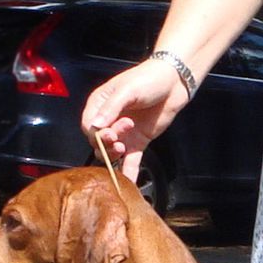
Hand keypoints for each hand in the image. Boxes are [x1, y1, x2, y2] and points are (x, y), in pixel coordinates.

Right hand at [81, 58, 188, 181]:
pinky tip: (127, 183)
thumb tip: (96, 126)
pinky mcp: (138, 142)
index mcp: (100, 104)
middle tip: (118, 140)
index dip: (95, 133)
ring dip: (113, 155)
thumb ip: (111, 108)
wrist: (174, 83)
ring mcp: (124, 133)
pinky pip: (131, 160)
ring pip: (110, 152)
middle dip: (105, 143)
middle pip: (97, 141)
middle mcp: (109, 120)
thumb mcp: (127, 90)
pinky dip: (129, 171)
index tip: (109, 133)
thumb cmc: (148, 79)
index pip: (88, 126)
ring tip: (123, 148)